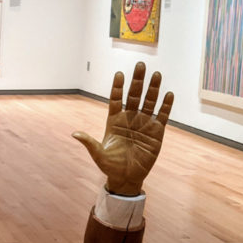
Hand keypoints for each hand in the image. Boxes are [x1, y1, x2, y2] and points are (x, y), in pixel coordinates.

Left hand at [72, 62, 172, 195]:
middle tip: (140, 65)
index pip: (116, 99)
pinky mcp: (156, 132)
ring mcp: (144, 124)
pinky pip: (162, 116)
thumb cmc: (110, 166)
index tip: (119, 74)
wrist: (126, 178)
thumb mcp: (98, 154)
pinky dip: (165, 106)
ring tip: (156, 74)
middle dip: (137, 80)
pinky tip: (168, 94)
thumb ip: (89, 143)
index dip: (117, 87)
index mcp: (114, 121)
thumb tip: (74, 134)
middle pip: (134, 95)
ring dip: (153, 88)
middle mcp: (129, 119)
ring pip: (149, 102)